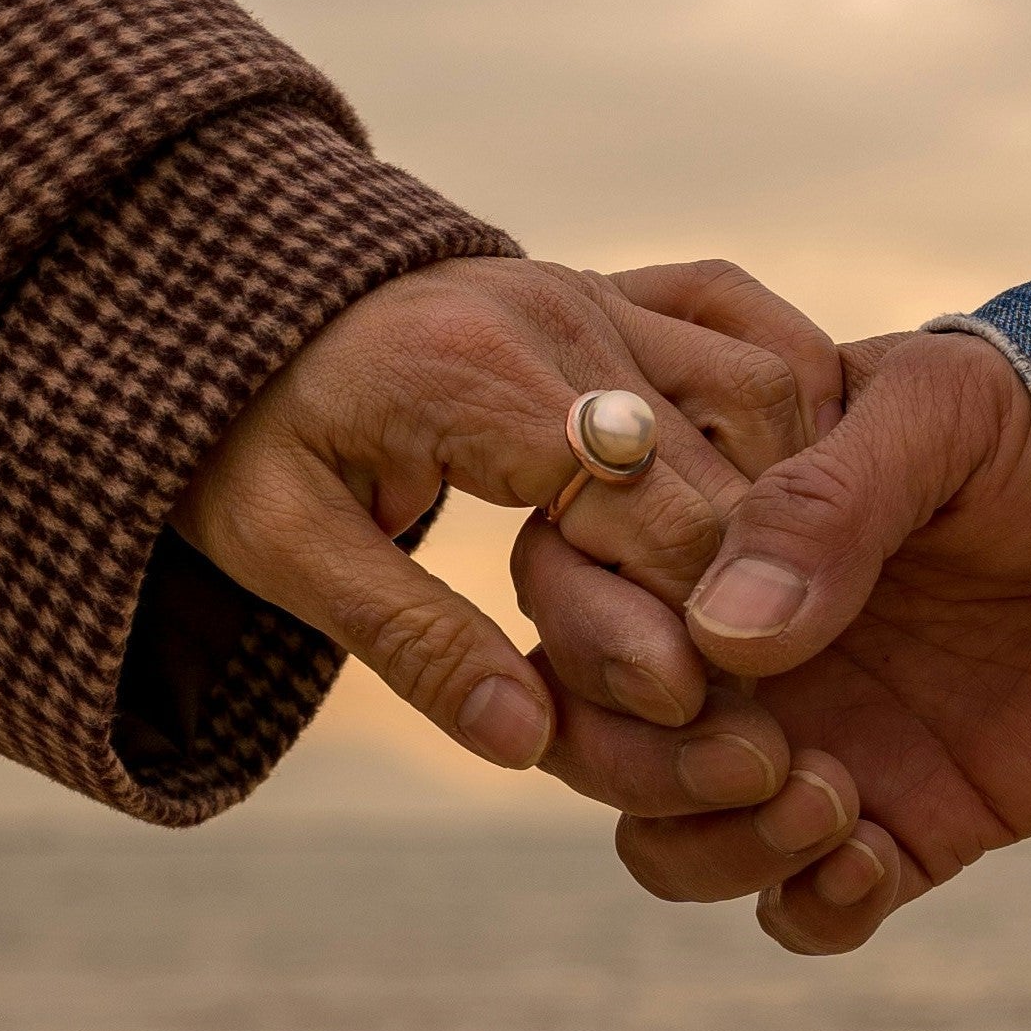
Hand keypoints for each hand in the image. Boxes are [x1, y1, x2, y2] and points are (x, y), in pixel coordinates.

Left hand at [172, 256, 843, 776]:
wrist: (228, 300)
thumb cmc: (244, 435)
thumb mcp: (284, 549)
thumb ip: (411, 642)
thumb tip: (529, 743)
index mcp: (476, 378)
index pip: (637, 505)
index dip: (691, 616)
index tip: (711, 708)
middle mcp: (559, 316)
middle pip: (721, 458)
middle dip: (756, 583)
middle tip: (776, 688)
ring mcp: (597, 291)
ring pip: (762, 388)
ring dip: (788, 502)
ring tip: (792, 612)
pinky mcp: (616, 287)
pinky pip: (746, 328)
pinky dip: (792, 407)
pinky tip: (802, 490)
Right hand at [526, 329, 1030, 952]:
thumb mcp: (939, 418)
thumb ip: (824, 504)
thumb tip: (723, 636)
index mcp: (710, 530)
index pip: (571, 591)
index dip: (596, 644)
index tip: (684, 666)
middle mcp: (732, 645)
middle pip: (591, 735)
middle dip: (648, 765)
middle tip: (764, 751)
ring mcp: (806, 739)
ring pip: (666, 840)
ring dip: (718, 847)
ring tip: (834, 804)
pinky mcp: (897, 825)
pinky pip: (801, 908)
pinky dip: (812, 908)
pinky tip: (874, 860)